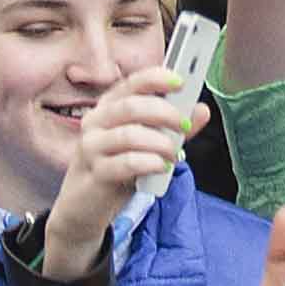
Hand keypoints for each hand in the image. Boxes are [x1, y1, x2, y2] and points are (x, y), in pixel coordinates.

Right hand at [40, 59, 207, 277]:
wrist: (84, 206)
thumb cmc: (116, 169)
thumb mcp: (147, 145)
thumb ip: (173, 128)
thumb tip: (201, 110)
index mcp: (109, 107)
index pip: (132, 83)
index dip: (156, 78)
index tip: (180, 81)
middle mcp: (96, 121)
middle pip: (132, 107)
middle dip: (164, 113)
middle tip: (184, 126)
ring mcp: (92, 147)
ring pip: (129, 135)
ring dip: (160, 143)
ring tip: (174, 154)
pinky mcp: (95, 173)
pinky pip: (125, 163)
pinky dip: (149, 163)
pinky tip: (161, 167)